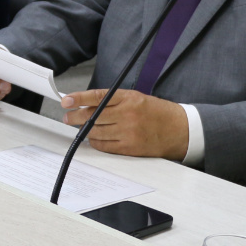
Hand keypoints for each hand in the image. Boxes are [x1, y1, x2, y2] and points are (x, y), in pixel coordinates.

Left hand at [59, 88, 189, 160]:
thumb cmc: (156, 112)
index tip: (66, 100)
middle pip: (93, 116)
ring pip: (96, 132)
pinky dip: (96, 142)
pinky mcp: (130, 148)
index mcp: (128, 98)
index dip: (79, 98)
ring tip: (81, 127)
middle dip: (75, 116)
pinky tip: (94, 138)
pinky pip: (105, 146)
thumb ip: (113, 100)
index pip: (98, 97)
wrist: (179, 129)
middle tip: (67, 117)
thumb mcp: (136, 97)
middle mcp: (127, 114)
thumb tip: (88, 103)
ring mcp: (128, 132)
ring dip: (85, 130)